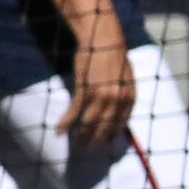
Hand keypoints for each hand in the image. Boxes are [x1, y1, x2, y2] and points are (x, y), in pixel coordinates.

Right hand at [64, 31, 135, 151]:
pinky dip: (66, 122)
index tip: (103, 143)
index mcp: (130, 97)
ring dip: (81, 136)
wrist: (104, 40)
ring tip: (76, 144)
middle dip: (96, 140)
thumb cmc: (114, 56)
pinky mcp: (85, 90)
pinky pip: (75, 112)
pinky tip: (59, 130)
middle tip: (87, 149)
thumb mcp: (126, 78)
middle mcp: (118, 100)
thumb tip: (117, 109)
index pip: (121, 124)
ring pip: (90, 123)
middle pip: (105, 127)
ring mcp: (101, 96)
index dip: (111, 136)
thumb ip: (123, 94)